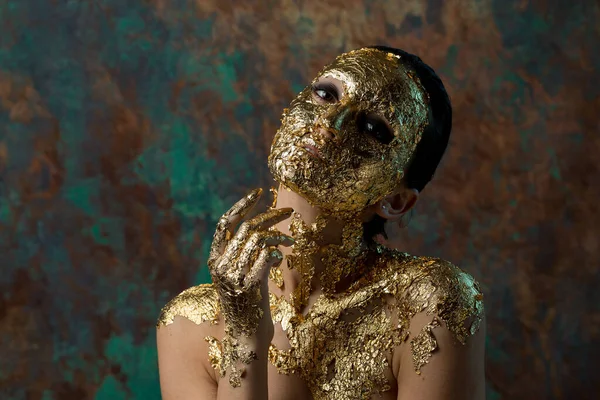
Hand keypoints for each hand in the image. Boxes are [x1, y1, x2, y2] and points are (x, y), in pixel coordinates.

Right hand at [208, 188, 293, 341]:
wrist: (246, 336)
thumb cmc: (248, 304)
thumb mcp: (240, 275)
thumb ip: (244, 253)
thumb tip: (264, 229)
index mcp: (215, 259)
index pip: (225, 223)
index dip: (242, 205)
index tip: (258, 192)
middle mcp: (221, 265)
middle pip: (248, 227)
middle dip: (271, 216)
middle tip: (289, 212)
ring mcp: (233, 276)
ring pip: (259, 239)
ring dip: (280, 236)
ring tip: (290, 242)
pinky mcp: (248, 286)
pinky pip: (265, 256)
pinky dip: (277, 253)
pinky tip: (282, 258)